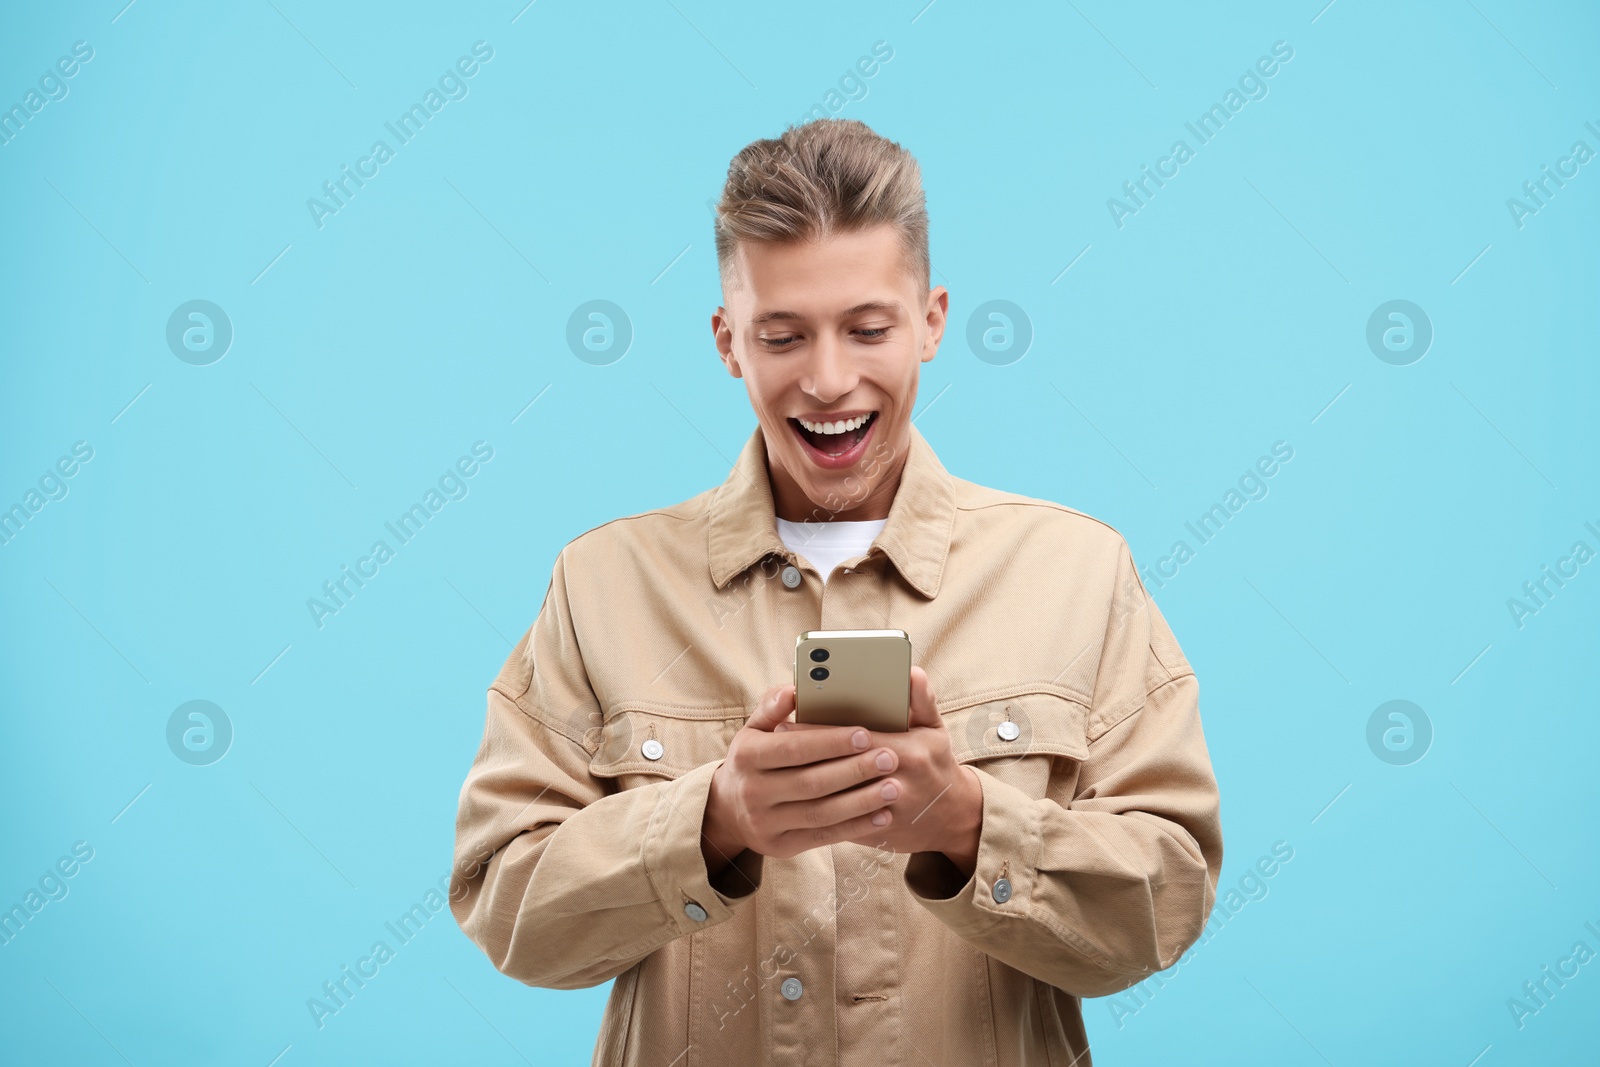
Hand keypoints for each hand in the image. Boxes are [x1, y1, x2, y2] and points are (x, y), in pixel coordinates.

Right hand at [701, 682, 904, 869]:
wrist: (728, 809)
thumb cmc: (753, 759)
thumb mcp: (754, 729)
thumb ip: (772, 706)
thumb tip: (794, 690)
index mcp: (748, 756)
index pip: (793, 748)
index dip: (830, 742)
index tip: (865, 734)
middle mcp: (753, 791)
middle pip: (811, 782)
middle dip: (855, 770)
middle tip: (889, 758)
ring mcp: (766, 822)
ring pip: (821, 813)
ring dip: (862, 801)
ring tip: (894, 788)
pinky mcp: (781, 846)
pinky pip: (823, 836)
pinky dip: (856, 826)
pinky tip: (883, 815)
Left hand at [765, 667, 983, 876]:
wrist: (952, 819)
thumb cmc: (936, 765)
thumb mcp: (935, 729)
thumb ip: (922, 700)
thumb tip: (912, 673)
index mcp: (907, 752)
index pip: (854, 739)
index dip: (819, 732)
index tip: (789, 723)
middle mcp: (895, 783)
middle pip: (839, 767)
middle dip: (805, 754)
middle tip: (776, 742)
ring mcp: (883, 812)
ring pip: (834, 797)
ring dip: (804, 781)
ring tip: (778, 767)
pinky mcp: (873, 834)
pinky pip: (839, 822)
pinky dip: (816, 807)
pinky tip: (795, 795)